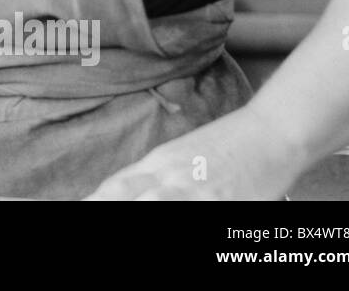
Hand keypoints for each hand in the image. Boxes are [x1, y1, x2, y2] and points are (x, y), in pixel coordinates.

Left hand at [85, 105, 307, 199]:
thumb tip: (117, 193)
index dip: (93, 200)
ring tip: (118, 215)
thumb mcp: (178, 157)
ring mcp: (199, 192)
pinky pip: (203, 215)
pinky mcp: (226, 204)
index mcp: (157, 163)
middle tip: (83, 213)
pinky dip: (189, 216)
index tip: (76, 206)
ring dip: (143, 208)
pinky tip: (182, 217)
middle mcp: (172, 177)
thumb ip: (148, 179)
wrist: (271, 132)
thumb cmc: (223, 147)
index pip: (114, 187)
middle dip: (109, 206)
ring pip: (159, 204)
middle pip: (129, 196)